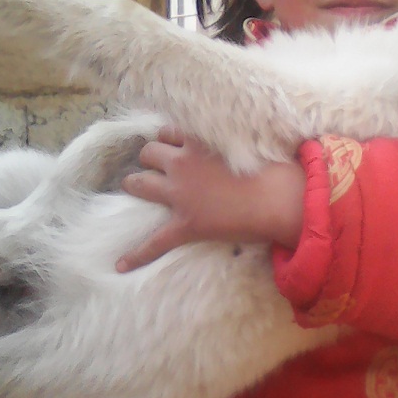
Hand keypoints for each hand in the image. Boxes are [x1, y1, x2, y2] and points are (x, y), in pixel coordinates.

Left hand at [116, 127, 305, 271]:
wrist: (277, 199)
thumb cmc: (272, 168)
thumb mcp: (249, 142)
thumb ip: (231, 138)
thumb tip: (236, 132)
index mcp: (197, 142)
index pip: (168, 132)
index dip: (168, 140)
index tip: (172, 145)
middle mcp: (182, 164)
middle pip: (148, 152)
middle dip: (149, 158)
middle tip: (155, 166)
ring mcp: (179, 195)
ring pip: (140, 183)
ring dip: (134, 184)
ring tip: (132, 187)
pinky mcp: (185, 224)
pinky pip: (155, 242)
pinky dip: (136, 254)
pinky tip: (120, 265)